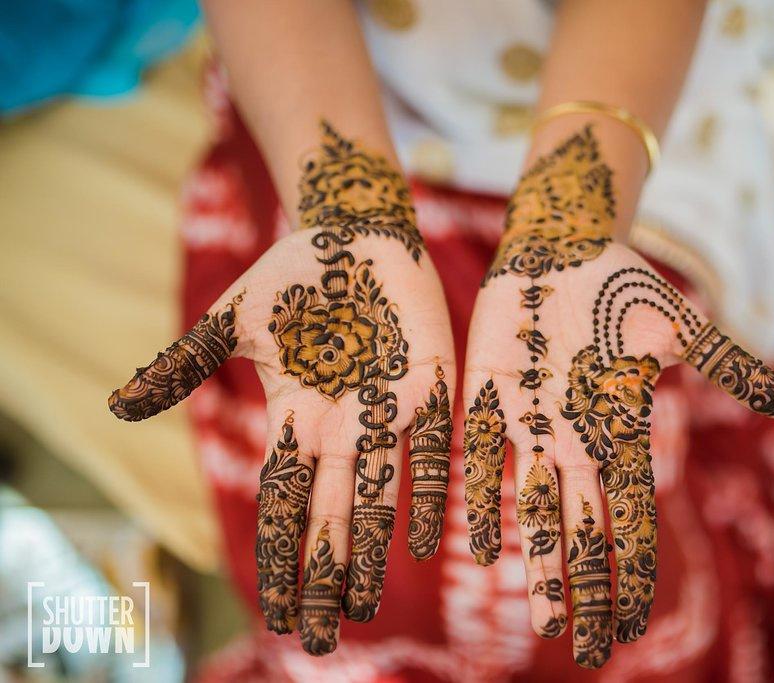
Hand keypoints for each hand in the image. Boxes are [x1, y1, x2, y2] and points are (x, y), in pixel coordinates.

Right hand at [109, 123, 455, 654]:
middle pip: (330, 514)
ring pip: (376, 495)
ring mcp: (386, 410)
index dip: (279, 555)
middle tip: (323, 638)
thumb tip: (116, 408)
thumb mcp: (235, 323)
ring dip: (370, 552)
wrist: (355, 232)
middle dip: (324, 575)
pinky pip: (427, 448)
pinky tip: (424, 541)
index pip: (284, 501)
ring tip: (365, 607)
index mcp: (299, 418)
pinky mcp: (427, 384)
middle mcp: (343, 427)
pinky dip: (422, 493)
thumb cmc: (296, 278)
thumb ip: (186, 366)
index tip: (275, 610)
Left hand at [462, 128, 773, 667]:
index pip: (629, 518)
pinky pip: (484, 460)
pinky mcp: (491, 400)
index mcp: (619, 432)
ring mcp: (532, 425)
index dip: (630, 571)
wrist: (560, 246)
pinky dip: (482, 501)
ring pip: (535, 510)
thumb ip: (722, 362)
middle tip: (583, 647)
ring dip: (540, 564)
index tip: (630, 622)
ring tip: (540, 619)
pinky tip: (477, 545)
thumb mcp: (677, 325)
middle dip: (584, 587)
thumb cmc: (621, 283)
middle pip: (583, 530)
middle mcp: (576, 441)